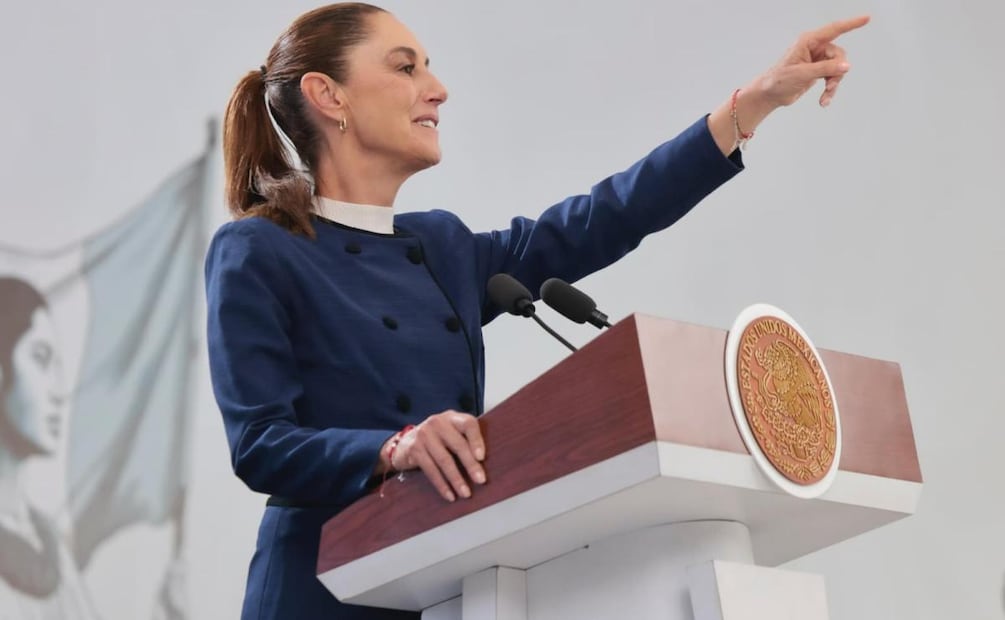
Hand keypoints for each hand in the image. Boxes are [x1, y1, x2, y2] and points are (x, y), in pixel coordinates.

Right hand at [389, 411, 485, 501]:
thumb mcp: (451, 433)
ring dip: (456, 479)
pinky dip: (441, 485)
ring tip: (465, 493)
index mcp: (452, 417)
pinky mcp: (414, 449)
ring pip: (444, 460)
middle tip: (480, 480)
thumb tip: (486, 463)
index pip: (468, 423)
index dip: (477, 440)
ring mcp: (424, 435)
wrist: (405, 442)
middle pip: (458, 445)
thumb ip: (466, 439)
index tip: (482, 457)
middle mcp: (437, 423)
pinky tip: (449, 495)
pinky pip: (431, 470)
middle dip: (470, 465)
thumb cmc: (436, 440)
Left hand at [707, 15, 869, 153]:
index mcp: (808, 42)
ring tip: (825, 96)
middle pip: (839, 55)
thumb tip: (846, 66)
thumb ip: (824, 69)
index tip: (866, 18)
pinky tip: (824, 101)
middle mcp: (814, 48)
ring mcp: (817, 60)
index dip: (851, 24)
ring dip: (834, 83)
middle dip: (837, 71)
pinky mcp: (817, 71)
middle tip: (830, 86)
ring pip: (838, 68)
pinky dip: (830, 89)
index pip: (834, 29)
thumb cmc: (778, 80)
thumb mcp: (802, 74)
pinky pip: (832, 77)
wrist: (769, 95)